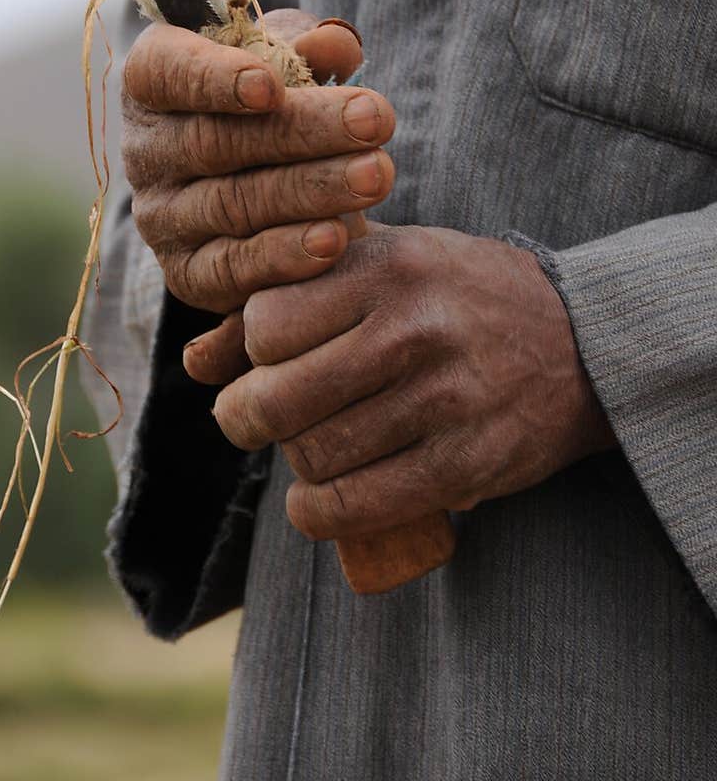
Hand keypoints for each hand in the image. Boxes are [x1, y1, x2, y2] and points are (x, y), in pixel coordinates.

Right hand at [121, 10, 395, 315]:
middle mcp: (145, 151)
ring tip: (375, 175)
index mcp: (152, 81)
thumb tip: (335, 45)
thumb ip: (306, 46)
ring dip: (311, 191)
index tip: (271, 86)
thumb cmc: (268, 101)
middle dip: (303, 132)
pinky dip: (285, 256)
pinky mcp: (188, 273)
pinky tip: (335, 239)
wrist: (261, 185)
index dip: (213, 80)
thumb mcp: (284, 58)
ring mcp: (161, 218)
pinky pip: (232, 269)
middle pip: (215, 142)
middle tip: (374, 120)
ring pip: (232, 205)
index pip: (164, 73)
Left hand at [207, 224, 615, 538]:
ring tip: (306, 449)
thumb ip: (292, 299)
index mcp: (388, 267)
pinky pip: (358, 505)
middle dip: (246, 419)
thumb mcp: (385, 266)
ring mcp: (443, 400)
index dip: (249, 351)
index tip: (265, 360)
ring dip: (294, 464)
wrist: (585, 341)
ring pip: (315, 455)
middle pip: (278, 397)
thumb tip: (195, 361)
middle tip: (253, 420)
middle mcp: (413, 329)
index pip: (266, 323)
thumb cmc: (460, 297)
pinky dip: (318, 514)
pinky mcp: (467, 463)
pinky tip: (316, 501)